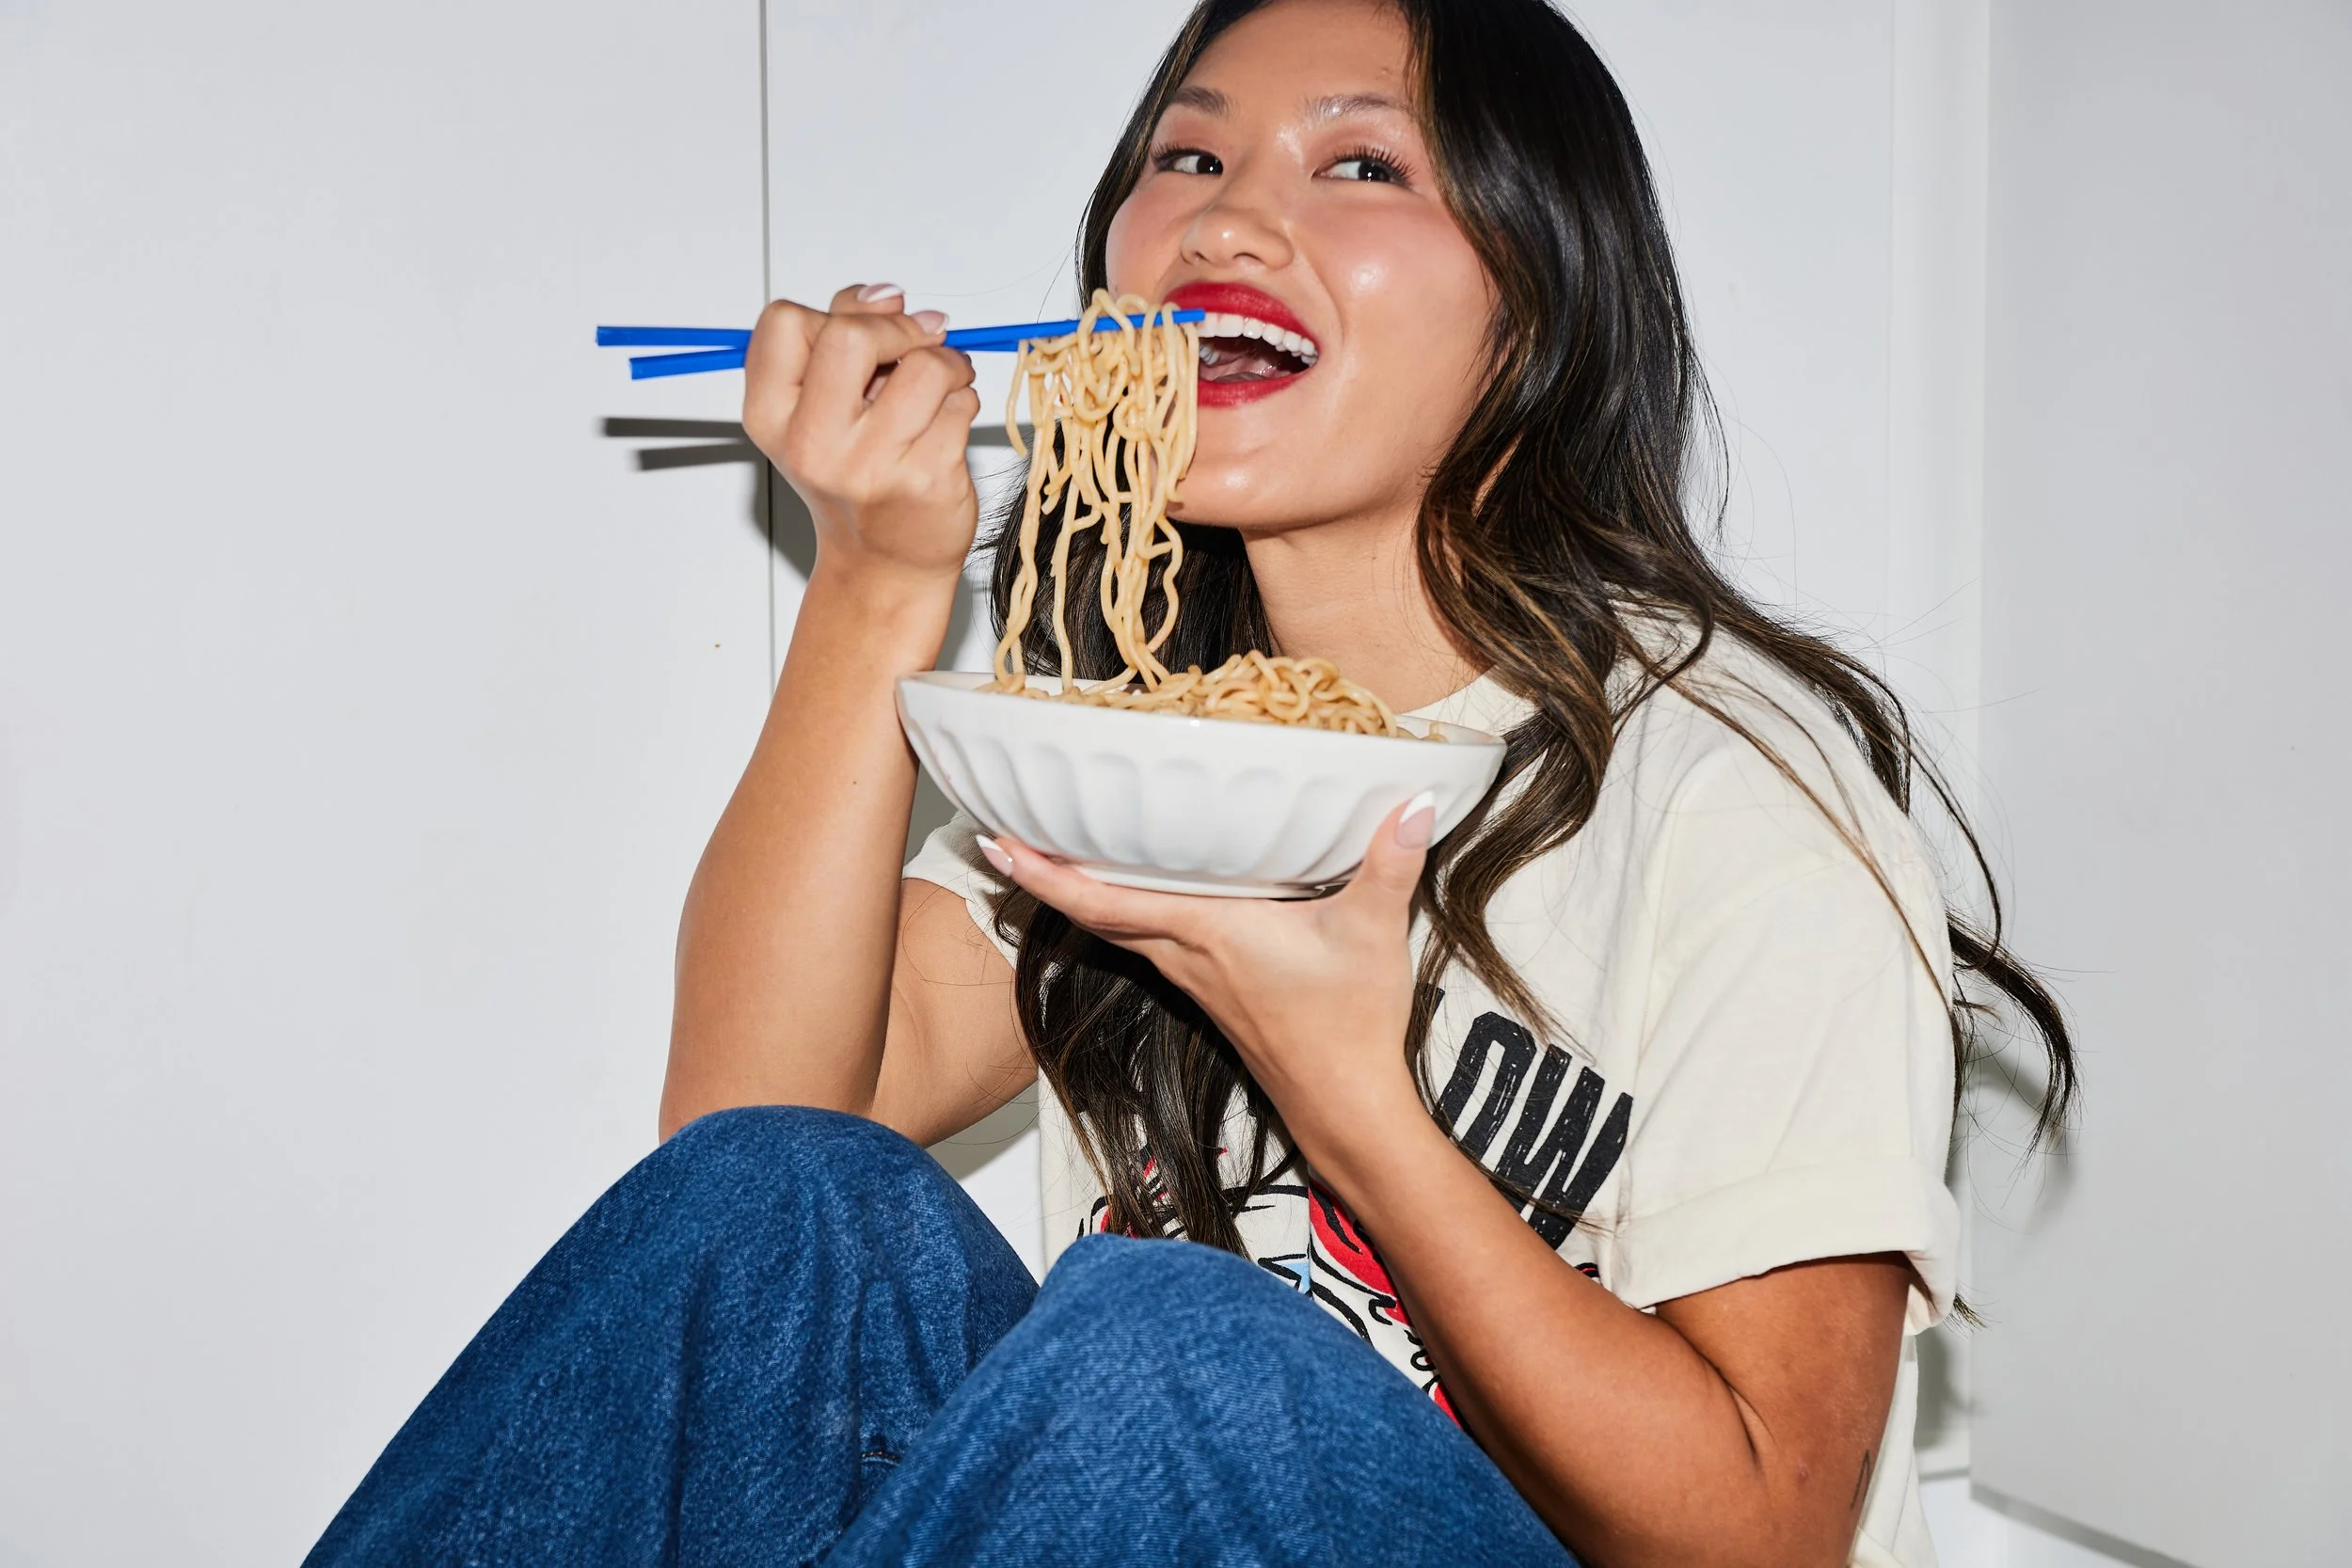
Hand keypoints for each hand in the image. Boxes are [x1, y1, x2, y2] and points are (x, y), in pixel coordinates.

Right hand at [741, 283, 980, 591]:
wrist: (885, 561)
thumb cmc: (858, 474)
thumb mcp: (823, 403)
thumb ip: (843, 334)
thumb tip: (887, 294)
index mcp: (771, 416)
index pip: (784, 321)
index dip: (836, 314)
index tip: (868, 333)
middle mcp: (811, 443)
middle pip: (851, 335)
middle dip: (900, 329)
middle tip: (920, 344)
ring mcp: (868, 466)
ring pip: (926, 367)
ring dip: (948, 366)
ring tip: (942, 388)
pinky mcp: (924, 480)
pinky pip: (961, 405)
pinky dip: (964, 404)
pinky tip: (946, 428)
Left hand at [977, 794, 1439, 1168]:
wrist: (1344, 1105)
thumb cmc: (1349, 1028)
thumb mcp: (1373, 934)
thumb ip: (1389, 864)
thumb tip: (1416, 802)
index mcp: (1208, 933)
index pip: (1106, 901)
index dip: (1047, 873)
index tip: (999, 842)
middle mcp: (1186, 953)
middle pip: (1094, 912)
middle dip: (1044, 874)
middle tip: (1002, 832)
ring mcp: (1194, 974)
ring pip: (1118, 926)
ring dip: (1077, 891)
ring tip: (1049, 849)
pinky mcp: (1210, 986)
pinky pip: (1147, 939)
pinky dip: (1120, 909)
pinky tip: (1130, 888)